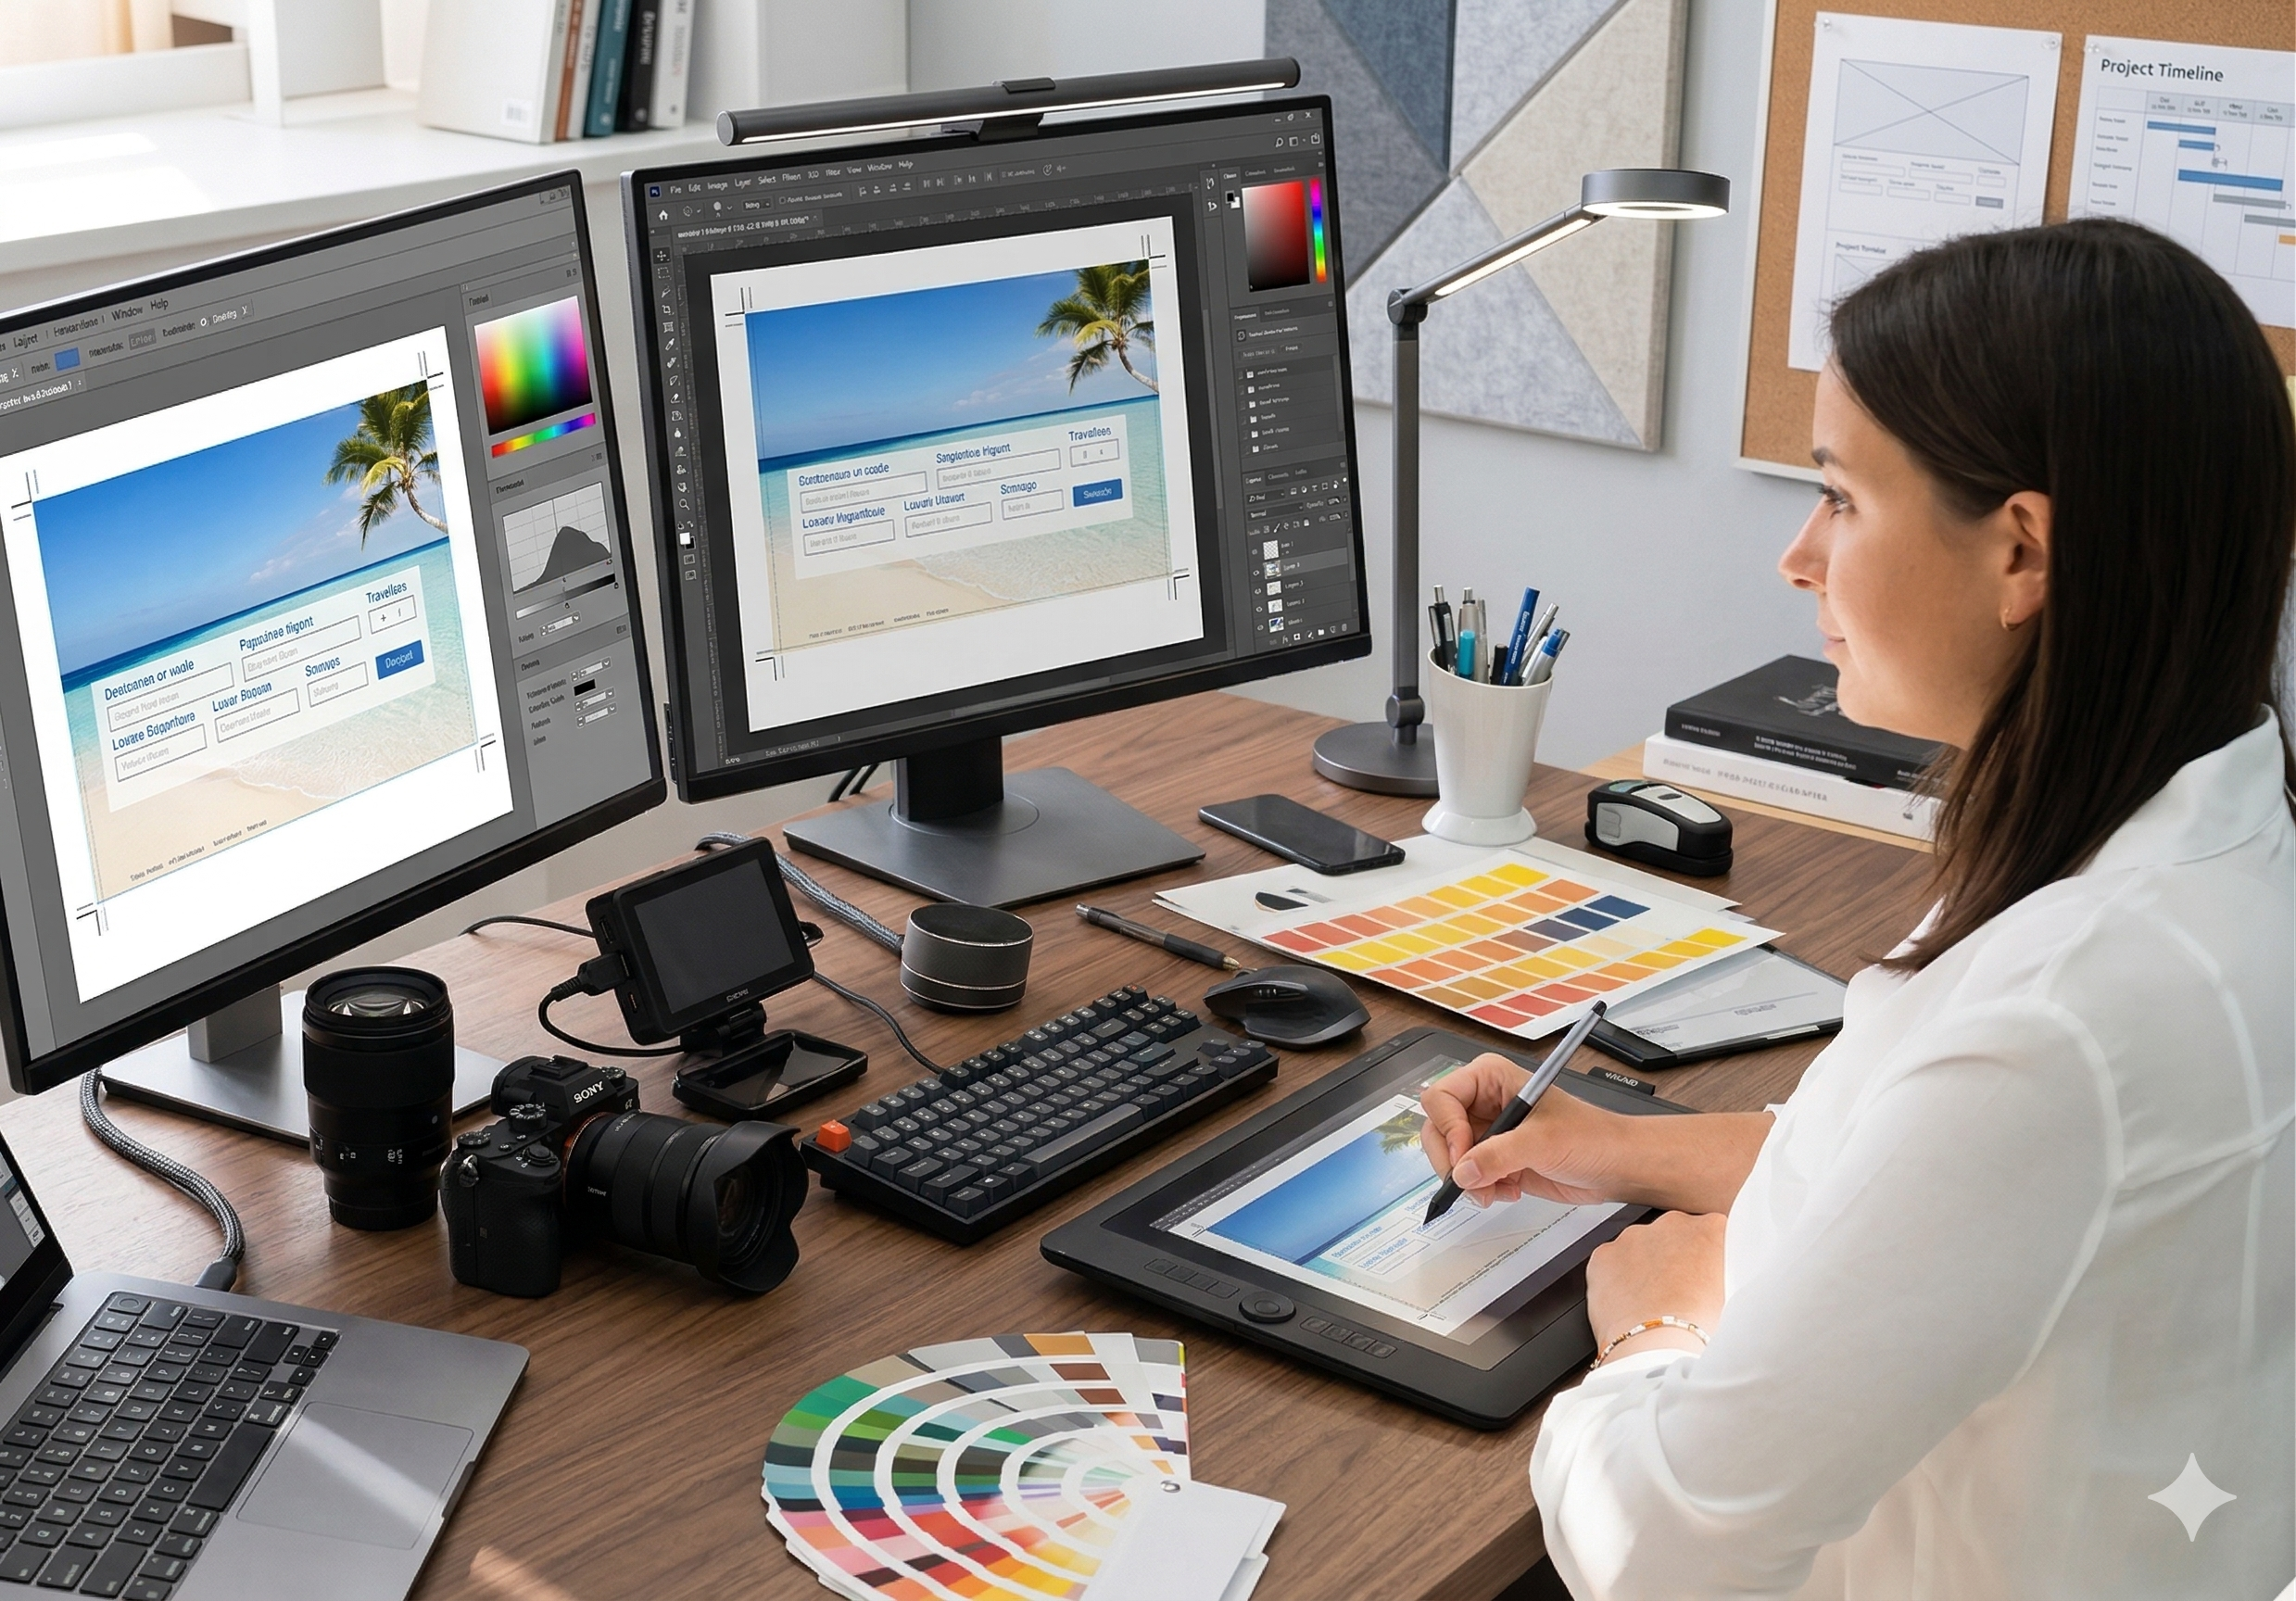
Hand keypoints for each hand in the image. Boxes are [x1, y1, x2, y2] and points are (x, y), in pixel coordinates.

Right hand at [1418, 1053, 1636, 1207]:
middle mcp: (1484, 1102)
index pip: (1441, 1097)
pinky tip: (1508, 1190)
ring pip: (1449, 1157)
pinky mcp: (1495, 1159)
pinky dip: (1480, 1190)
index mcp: (1491, 1078)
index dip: (1447, 1127)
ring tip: (1496, 1190)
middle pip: (1438, 1129)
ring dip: (1467, 1181)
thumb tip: (1462, 1172)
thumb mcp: (1542, 1141)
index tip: (1463, 1154)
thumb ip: (1498, 1155)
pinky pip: (1467, 1177)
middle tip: (1471, 1181)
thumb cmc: (1592, 1137)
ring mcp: (1489, 1132)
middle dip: (1452, 1160)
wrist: (1616, 1166)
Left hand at [1584, 1211, 1726, 1362]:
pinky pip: (1611, 1262)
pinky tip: (1628, 1304)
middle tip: (1677, 1294)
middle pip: (1674, 1236)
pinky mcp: (1605, 1253)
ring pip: (1640, 1247)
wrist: (1660, 1348)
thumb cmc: (1701, 1330)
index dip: (1704, 1259)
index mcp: (1712, 1230)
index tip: (1701, 1277)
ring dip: (1644, 1267)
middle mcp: (1673, 1224)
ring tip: (1652, 1304)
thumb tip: (1714, 1280)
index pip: (1709, 1234)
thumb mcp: (1731, 1298)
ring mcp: (1635, 1236)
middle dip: (1674, 1259)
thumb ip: (1721, 1275)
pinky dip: (1616, 1280)